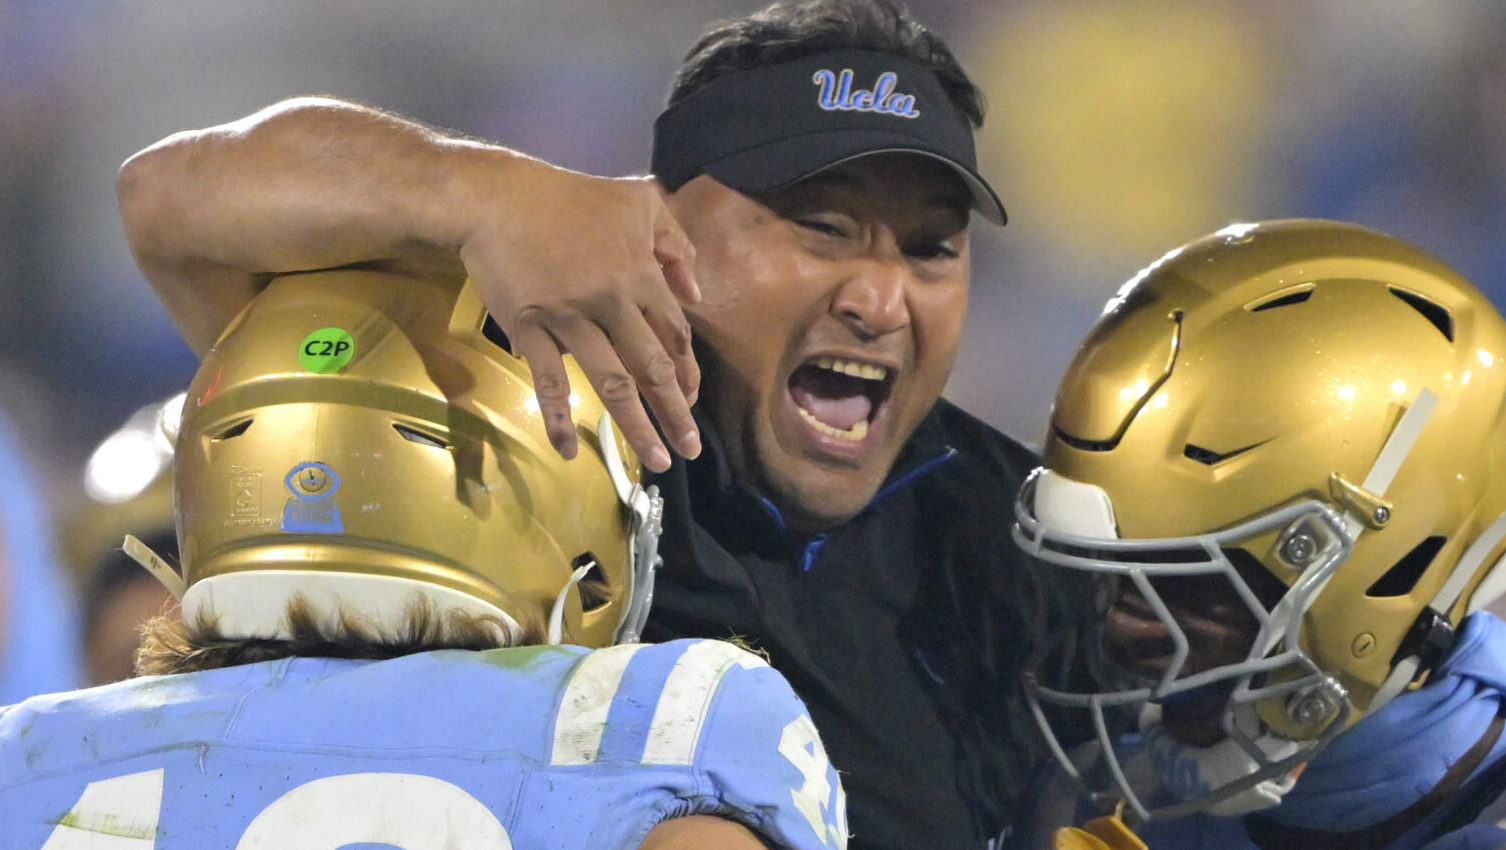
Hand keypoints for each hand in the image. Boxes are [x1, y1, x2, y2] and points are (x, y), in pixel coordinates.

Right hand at [459, 159, 701, 471]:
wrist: (496, 196)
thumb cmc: (569, 198)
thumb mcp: (638, 201)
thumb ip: (675, 244)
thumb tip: (695, 295)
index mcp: (639, 274)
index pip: (674, 334)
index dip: (687, 372)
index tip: (692, 401)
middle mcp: (612, 301)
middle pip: (652, 366)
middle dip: (675, 412)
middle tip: (689, 450)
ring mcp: (570, 318)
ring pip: (612, 382)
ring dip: (637, 426)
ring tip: (656, 461)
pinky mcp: (530, 327)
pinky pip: (549, 380)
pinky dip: (559, 417)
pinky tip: (569, 451)